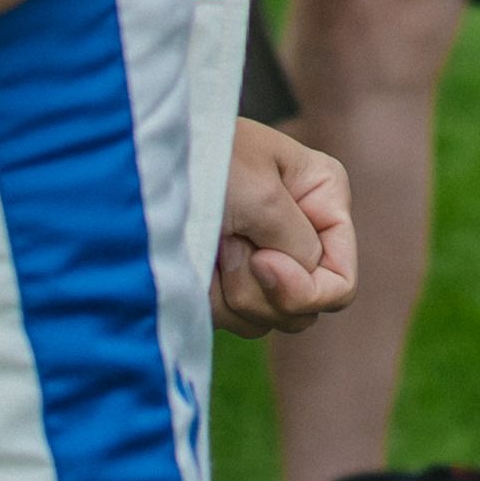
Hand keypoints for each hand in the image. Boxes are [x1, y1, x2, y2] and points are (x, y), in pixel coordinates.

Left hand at [214, 118, 356, 333]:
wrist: (139, 168)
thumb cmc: (204, 160)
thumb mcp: (264, 195)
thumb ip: (299, 248)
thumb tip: (300, 292)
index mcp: (322, 199)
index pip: (340, 280)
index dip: (307, 289)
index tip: (261, 263)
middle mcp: (300, 233)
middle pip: (304, 308)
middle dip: (261, 289)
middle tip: (228, 242)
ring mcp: (262, 261)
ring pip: (268, 319)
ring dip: (231, 291)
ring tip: (211, 243)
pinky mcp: (227, 281)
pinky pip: (233, 320)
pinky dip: (210, 298)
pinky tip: (196, 261)